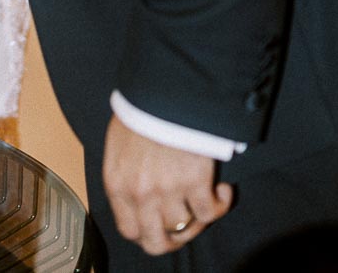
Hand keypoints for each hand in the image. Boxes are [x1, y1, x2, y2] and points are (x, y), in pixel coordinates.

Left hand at [102, 114, 233, 254]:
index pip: (128, 231)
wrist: (162, 94)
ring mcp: (168, 190)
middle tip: (185, 227)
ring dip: (197, 219)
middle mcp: (140, 194)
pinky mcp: (196, 182)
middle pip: (156, 242)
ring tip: (202, 199)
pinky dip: (220, 205)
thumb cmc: (139, 114)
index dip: (145, 235)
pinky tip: (220, 190)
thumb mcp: (117, 147)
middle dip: (172, 240)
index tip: (158, 229)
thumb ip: (123, 178)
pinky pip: (210, 212)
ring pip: (186, 229)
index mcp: (117, 184)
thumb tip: (133, 199)